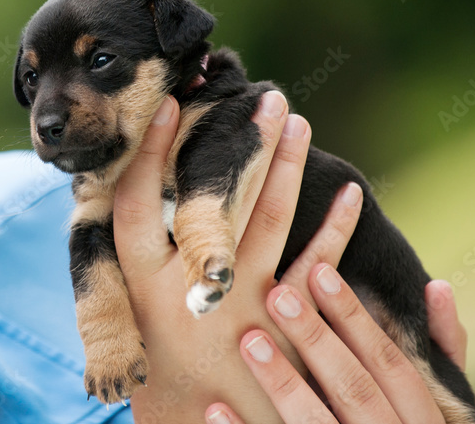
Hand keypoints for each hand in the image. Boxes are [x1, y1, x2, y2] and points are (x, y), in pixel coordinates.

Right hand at [112, 92, 363, 421]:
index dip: (152, 152)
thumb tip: (128, 195)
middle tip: (266, 98)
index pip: (140, 204)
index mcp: (142, 286)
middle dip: (242, 146)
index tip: (168, 104)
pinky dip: (336, 230)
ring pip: (269, 221)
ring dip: (286, 168)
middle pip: (218, 200)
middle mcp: (192, 289)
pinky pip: (317, 269)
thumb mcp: (122, 319)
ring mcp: (245, 306)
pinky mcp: (285, 327)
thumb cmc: (153, 375)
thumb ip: (128, 265)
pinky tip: (352, 193)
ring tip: (297, 121)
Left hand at [203, 271, 468, 423]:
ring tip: (249, 339)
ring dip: (283, 382)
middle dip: (316, 340)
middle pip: (354, 390)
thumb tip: (438, 285)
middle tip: (277, 294)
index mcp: (426, 423)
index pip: (390, 364)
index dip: (356, 317)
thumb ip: (444, 352)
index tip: (319, 271)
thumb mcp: (445, 406)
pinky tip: (215, 408)